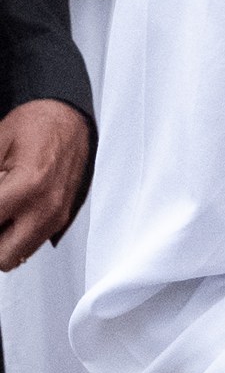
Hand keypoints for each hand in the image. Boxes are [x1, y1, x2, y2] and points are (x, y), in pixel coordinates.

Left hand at [0, 97, 89, 269]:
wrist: (69, 116)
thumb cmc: (35, 124)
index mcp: (29, 185)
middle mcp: (48, 205)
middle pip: (4, 257)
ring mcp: (58, 213)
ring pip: (18, 256)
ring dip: (4, 241)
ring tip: (2, 212)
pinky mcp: (63, 215)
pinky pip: (33, 243)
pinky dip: (17, 236)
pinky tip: (12, 213)